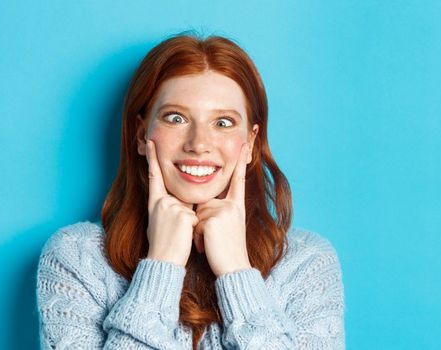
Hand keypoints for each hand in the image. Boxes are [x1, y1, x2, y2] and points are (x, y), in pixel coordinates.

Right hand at [144, 140, 197, 265]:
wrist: (163, 261)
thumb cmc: (163, 244)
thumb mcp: (159, 222)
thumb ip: (169, 208)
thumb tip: (180, 204)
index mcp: (155, 202)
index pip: (154, 176)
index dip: (152, 158)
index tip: (150, 142)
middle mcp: (162, 201)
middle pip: (182, 198)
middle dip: (184, 214)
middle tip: (173, 232)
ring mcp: (172, 207)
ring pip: (191, 209)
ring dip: (190, 223)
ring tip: (178, 236)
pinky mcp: (184, 215)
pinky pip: (196, 218)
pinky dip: (195, 229)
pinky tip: (184, 237)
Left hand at [195, 143, 251, 275]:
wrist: (233, 269)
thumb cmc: (227, 251)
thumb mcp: (228, 227)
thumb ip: (218, 211)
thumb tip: (202, 207)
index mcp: (236, 206)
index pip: (237, 180)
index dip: (240, 162)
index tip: (244, 144)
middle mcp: (231, 206)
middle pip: (204, 203)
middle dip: (202, 222)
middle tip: (213, 239)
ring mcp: (223, 211)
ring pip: (198, 214)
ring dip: (199, 231)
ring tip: (210, 244)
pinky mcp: (213, 219)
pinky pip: (196, 223)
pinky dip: (197, 237)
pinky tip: (207, 246)